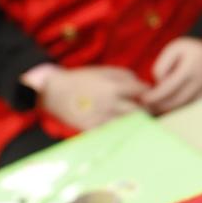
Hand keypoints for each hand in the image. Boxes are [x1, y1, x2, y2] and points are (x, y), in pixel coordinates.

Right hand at [22, 63, 146, 130]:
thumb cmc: (81, 79)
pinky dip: (119, 130)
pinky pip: (113, 132)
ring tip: (134, 118)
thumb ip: (124, 75)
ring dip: (134, 121)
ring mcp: (101, 118)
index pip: (141, 91)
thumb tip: (142, 85)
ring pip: (128, 123)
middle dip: (145, 110)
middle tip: (145, 109)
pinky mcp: (93, 129)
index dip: (147, 92)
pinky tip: (120, 126)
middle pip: (139, 111)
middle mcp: (109, 103)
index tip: (146, 94)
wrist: (54, 92)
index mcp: (113, 87)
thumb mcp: (103, 71)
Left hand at [141, 37, 201, 114]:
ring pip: (185, 106)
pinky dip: (181, 108)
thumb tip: (158, 84)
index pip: (169, 87)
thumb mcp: (175, 48)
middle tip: (148, 106)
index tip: (144, 99)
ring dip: (169, 109)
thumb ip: (162, 64)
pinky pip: (193, 107)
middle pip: (176, 100)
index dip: (155, 96)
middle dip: (160, 105)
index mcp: (191, 66)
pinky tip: (171, 106)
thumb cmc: (192, 51)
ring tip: (156, 107)